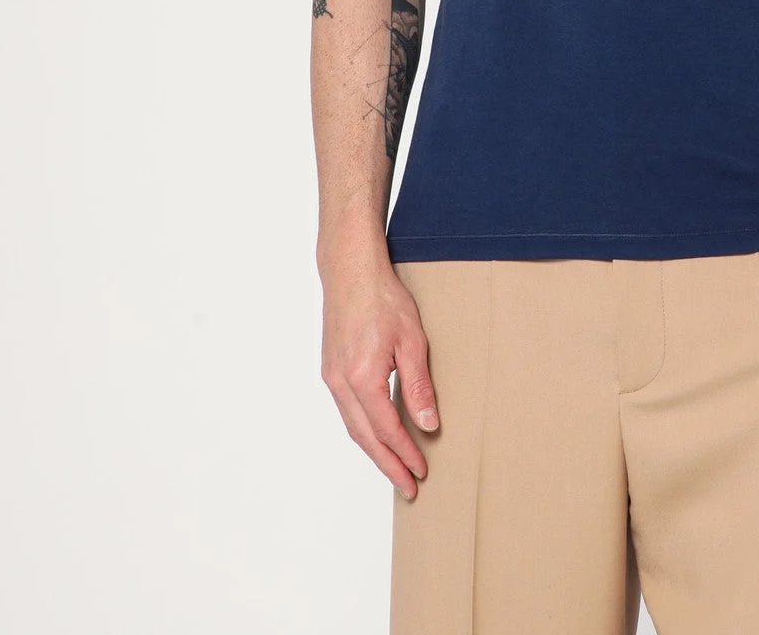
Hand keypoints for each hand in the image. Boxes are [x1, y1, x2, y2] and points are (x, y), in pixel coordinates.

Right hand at [320, 249, 438, 499]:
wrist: (351, 272)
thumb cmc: (383, 299)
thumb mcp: (412, 341)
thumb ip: (418, 385)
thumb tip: (428, 423)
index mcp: (362, 378)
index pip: (387, 429)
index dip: (405, 454)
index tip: (421, 472)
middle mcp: (341, 383)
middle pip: (365, 438)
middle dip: (387, 464)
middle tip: (408, 486)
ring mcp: (332, 377)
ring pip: (353, 426)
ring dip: (374, 450)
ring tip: (395, 467)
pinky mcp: (331, 369)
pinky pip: (347, 410)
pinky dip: (363, 429)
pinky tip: (377, 433)